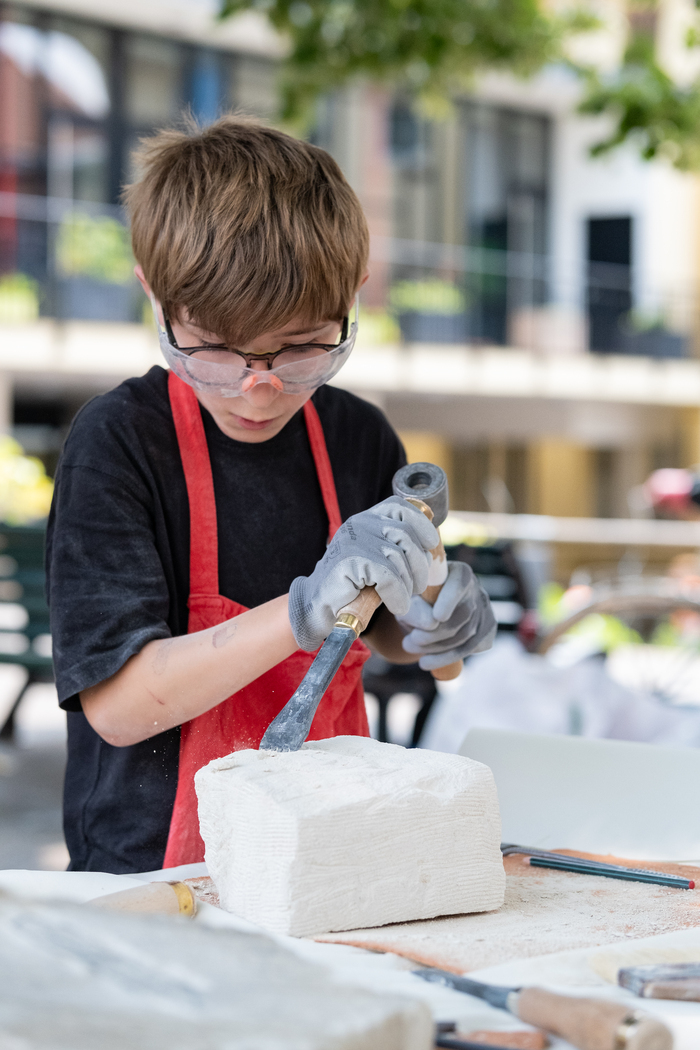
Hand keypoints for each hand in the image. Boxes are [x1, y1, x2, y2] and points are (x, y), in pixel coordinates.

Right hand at [288, 497, 438, 651]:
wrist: (319, 605)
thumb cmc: (354, 585)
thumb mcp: (378, 559)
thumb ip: (398, 547)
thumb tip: (429, 548)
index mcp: (367, 519)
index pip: (400, 507)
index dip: (421, 524)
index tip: (430, 544)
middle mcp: (361, 523)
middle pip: (406, 535)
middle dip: (419, 565)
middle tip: (418, 588)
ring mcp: (355, 540)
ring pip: (399, 558)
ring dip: (408, 585)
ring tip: (402, 600)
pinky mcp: (351, 560)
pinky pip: (389, 577)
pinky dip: (398, 595)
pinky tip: (396, 605)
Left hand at [397, 560, 496, 669]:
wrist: (425, 608)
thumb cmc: (416, 598)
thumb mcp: (408, 599)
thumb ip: (415, 607)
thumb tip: (431, 624)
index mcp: (459, 572)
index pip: (460, 584)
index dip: (450, 600)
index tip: (436, 617)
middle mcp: (476, 588)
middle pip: (464, 615)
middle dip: (435, 634)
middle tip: (408, 642)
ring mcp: (484, 609)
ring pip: (467, 635)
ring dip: (437, 648)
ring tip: (410, 649)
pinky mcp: (487, 628)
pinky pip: (471, 648)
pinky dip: (447, 658)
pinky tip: (427, 661)